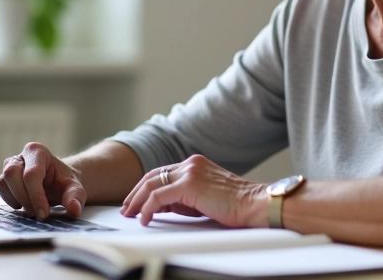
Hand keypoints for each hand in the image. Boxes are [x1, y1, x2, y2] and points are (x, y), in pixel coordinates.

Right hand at [0, 142, 85, 220]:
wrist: (56, 182)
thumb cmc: (63, 182)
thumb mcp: (74, 187)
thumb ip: (75, 196)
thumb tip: (74, 209)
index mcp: (38, 152)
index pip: (32, 174)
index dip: (36, 196)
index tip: (44, 214)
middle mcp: (21, 157)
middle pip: (12, 174)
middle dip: (24, 197)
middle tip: (38, 213)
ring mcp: (9, 167)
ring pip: (3, 182)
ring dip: (16, 199)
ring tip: (32, 209)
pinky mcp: (4, 179)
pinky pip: (0, 190)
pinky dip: (11, 201)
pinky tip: (24, 205)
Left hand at [120, 154, 266, 227]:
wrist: (255, 204)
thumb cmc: (236, 205)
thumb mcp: (204, 198)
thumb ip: (183, 197)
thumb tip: (161, 207)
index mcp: (195, 164)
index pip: (162, 172)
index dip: (146, 187)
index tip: (137, 201)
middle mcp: (191, 163)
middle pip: (152, 175)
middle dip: (136, 193)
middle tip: (127, 208)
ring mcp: (189, 172)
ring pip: (152, 184)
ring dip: (137, 200)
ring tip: (131, 214)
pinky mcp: (189, 184)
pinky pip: (158, 197)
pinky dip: (147, 208)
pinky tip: (145, 218)